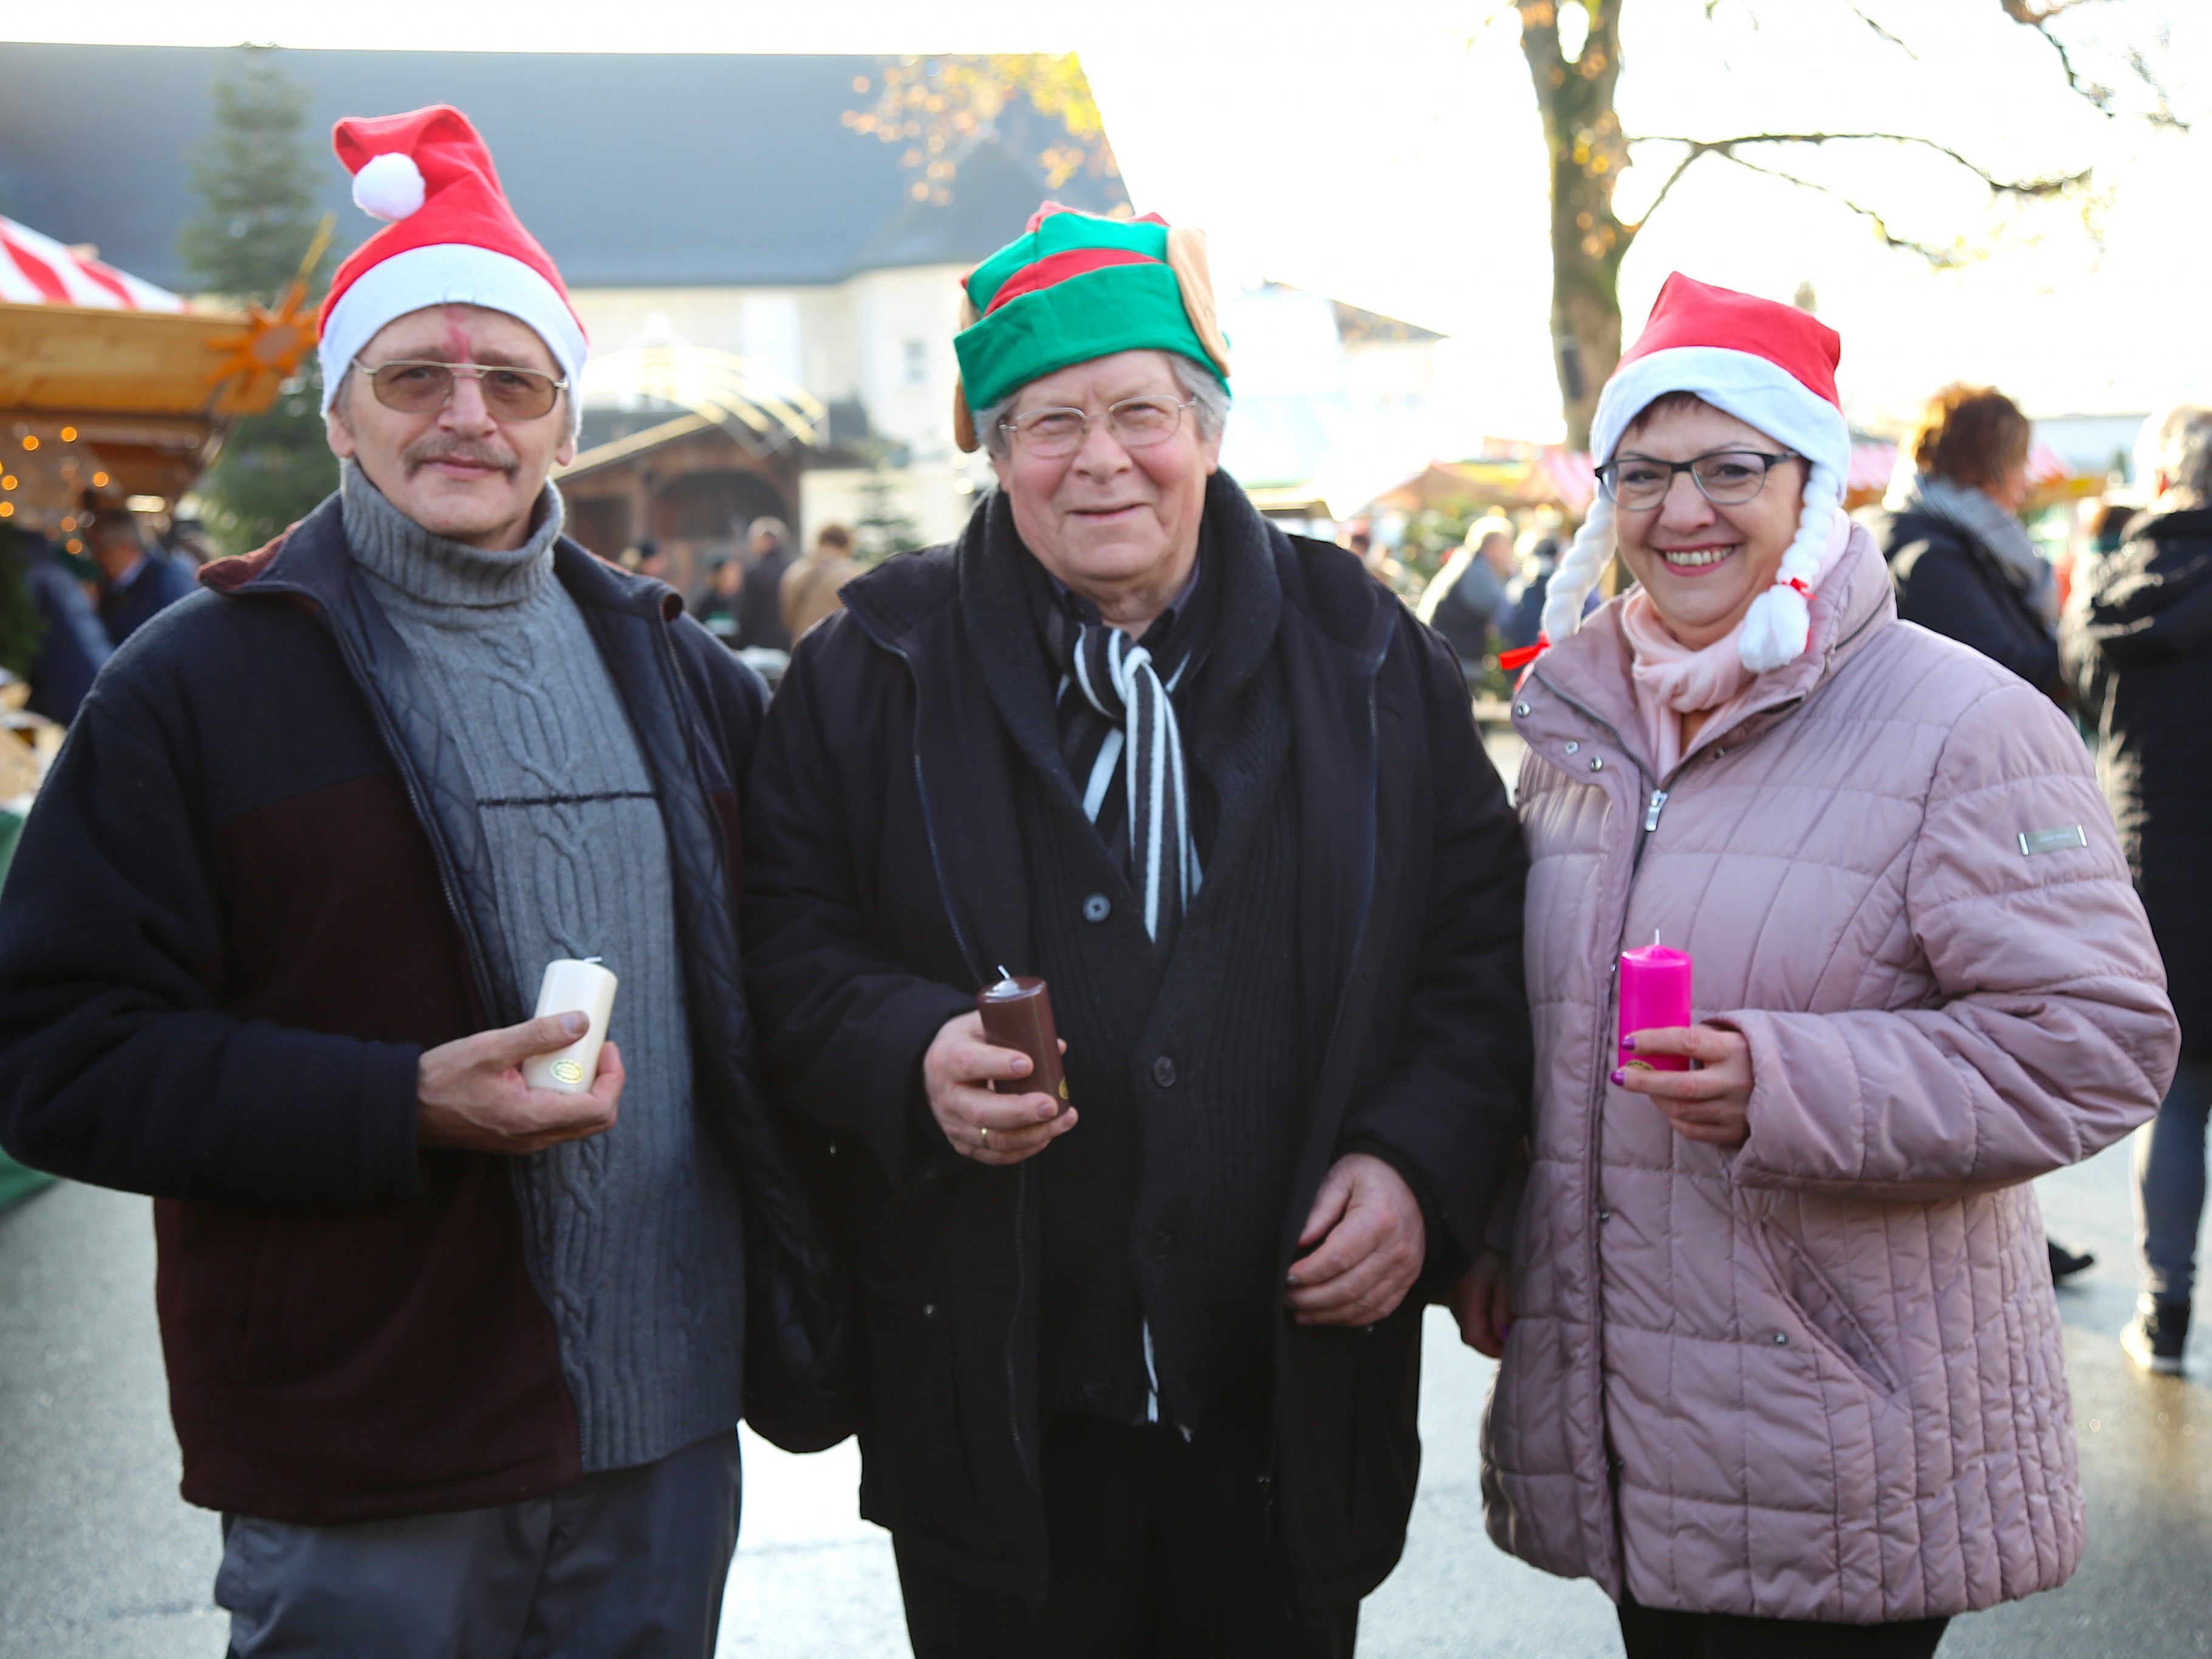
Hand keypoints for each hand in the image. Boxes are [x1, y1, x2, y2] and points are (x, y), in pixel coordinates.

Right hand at [417, 1013, 623, 1154]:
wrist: (406, 1109)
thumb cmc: (443, 1079)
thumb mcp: (491, 1048)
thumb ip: (538, 1035)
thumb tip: (582, 1022)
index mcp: (532, 1120)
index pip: (599, 1109)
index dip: (613, 1076)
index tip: (605, 1045)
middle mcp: (534, 1139)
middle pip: (596, 1120)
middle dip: (605, 1082)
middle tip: (595, 1048)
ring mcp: (525, 1142)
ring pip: (578, 1122)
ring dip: (586, 1089)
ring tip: (574, 1054)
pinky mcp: (516, 1137)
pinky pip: (557, 1122)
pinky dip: (565, 1096)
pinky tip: (550, 1069)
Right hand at [923, 1012, 1075, 1165]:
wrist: (936, 1073)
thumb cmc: (967, 1044)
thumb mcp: (979, 1027)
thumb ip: (1014, 1032)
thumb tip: (1058, 1047)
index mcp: (947, 1060)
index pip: (968, 1063)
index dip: (997, 1064)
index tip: (1028, 1064)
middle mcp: (948, 1097)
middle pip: (981, 1112)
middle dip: (1020, 1111)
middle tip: (1051, 1105)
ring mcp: (954, 1125)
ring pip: (993, 1140)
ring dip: (1033, 1134)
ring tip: (1065, 1119)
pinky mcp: (965, 1144)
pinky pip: (996, 1155)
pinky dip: (1026, 1148)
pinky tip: (1048, 1134)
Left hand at [1285, 1153, 1426, 1327]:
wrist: (1414, 1183)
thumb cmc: (1372, 1176)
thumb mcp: (1341, 1177)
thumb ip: (1319, 1208)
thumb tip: (1297, 1242)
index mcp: (1378, 1220)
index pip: (1338, 1258)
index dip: (1308, 1273)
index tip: (1285, 1276)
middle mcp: (1395, 1250)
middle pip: (1348, 1288)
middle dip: (1310, 1299)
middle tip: (1284, 1297)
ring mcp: (1404, 1269)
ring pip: (1362, 1306)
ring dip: (1326, 1314)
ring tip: (1298, 1310)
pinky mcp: (1407, 1280)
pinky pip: (1378, 1310)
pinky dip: (1350, 1318)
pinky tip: (1326, 1315)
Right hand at [1452, 1250, 1512, 1357]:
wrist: (1482, 1225)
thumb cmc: (1500, 1247)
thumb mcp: (1508, 1276)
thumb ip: (1504, 1308)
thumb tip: (1503, 1337)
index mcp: (1467, 1294)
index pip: (1474, 1337)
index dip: (1493, 1349)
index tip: (1512, 1350)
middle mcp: (1452, 1296)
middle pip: (1469, 1333)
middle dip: (1491, 1342)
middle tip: (1513, 1339)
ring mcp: (1449, 1292)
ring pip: (1467, 1323)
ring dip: (1486, 1330)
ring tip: (1507, 1324)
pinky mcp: (1452, 1287)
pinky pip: (1465, 1311)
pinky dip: (1480, 1317)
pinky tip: (1495, 1310)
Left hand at [1612, 1024, 1752, 1148]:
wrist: (1797, 1085)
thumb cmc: (1751, 1054)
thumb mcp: (1733, 1037)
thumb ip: (1699, 1039)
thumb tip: (1651, 1041)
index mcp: (1735, 1050)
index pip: (1687, 1042)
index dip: (1654, 1042)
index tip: (1628, 1042)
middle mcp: (1736, 1081)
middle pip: (1681, 1085)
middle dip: (1644, 1081)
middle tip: (1618, 1076)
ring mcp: (1736, 1110)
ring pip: (1682, 1110)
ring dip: (1656, 1098)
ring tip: (1645, 1087)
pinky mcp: (1736, 1132)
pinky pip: (1692, 1129)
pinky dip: (1675, 1118)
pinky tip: (1669, 1106)